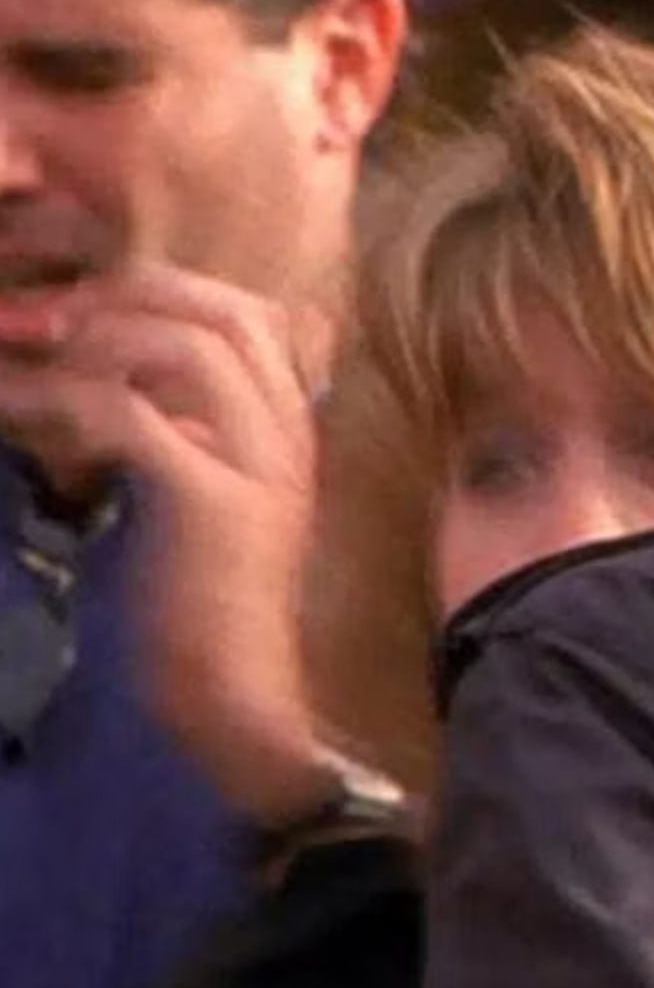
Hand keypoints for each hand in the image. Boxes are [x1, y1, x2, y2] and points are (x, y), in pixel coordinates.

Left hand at [0, 265, 332, 825]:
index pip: (249, 315)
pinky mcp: (210, 503)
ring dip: (95, 340)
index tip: (86, 312)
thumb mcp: (206, 501)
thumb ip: (189, 437)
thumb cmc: (206, 607)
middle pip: (224, 312)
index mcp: (291, 429)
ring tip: (33, 363)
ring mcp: (257, 466)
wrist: (234, 695)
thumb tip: (119, 386)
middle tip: (48, 321)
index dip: (163, 292)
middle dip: (127, 296)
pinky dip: (57, 399)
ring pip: (186, 346)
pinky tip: (13, 410)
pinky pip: (128, 413)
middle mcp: (288, 434)